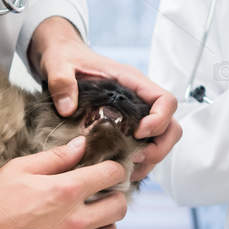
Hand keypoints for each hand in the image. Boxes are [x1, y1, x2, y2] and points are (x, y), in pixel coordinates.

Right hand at [0, 135, 130, 228]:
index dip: (113, 169)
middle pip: (119, 207)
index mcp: (66, 190)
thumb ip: (56, 157)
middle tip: (98, 194)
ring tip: (86, 218)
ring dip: (104, 224)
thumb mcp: (19, 169)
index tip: (107, 170)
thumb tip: (81, 145)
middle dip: (113, 195)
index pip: (112, 175)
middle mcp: (75, 220)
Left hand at [29, 17, 182, 182]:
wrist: (61, 59)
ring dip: (150, 160)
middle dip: (159, 148)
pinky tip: (119, 170)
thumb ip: (61, 82)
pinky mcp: (125, 127)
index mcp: (130, 81)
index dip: (160, 120)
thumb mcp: (58, 65)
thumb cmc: (66, 58)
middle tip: (134, 158)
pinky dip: (137, 162)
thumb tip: (67, 108)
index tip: (139, 134)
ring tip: (126, 170)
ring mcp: (134, 114)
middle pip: (170, 126)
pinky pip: (143, 147)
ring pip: (160, 141)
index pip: (165, 100)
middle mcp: (138, 99)